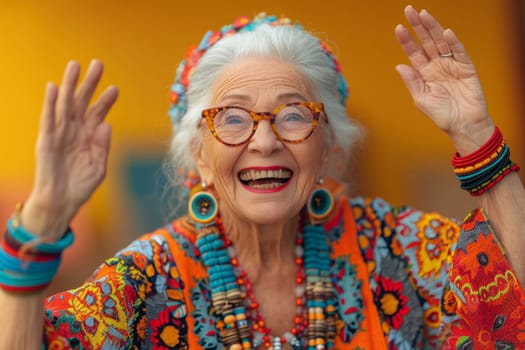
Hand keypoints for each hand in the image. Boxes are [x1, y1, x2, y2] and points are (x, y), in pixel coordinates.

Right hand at [21, 60, 117, 236]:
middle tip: (98, 64)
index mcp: (89, 137)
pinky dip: (49, 103)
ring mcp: (59, 134)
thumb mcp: (98, 167)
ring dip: (69, 85)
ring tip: (74, 66)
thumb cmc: (80, 186)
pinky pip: (48, 120)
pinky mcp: (46, 141)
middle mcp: (74, 131)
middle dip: (89, 84)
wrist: (62, 203)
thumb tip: (106, 124)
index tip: (115, 88)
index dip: (106, 100)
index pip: (98, 113)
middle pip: (82, 102)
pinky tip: (53, 88)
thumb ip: (102, 146)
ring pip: (64, 105)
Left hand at [395, 5, 493, 154]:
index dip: (406, 41)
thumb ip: (412, 82)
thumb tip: (400, 66)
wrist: (463, 125)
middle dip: (418, 27)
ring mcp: (451, 65)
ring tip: (424, 15)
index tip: (398, 28)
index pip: (413, 53)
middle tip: (409, 11)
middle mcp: (437, 66)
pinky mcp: (466, 68)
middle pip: (426, 42)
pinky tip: (445, 33)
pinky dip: (453, 43)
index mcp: (424, 74)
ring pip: (441, 43)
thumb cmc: (442, 115)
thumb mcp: (421, 100)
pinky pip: (459, 53)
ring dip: (433, 28)